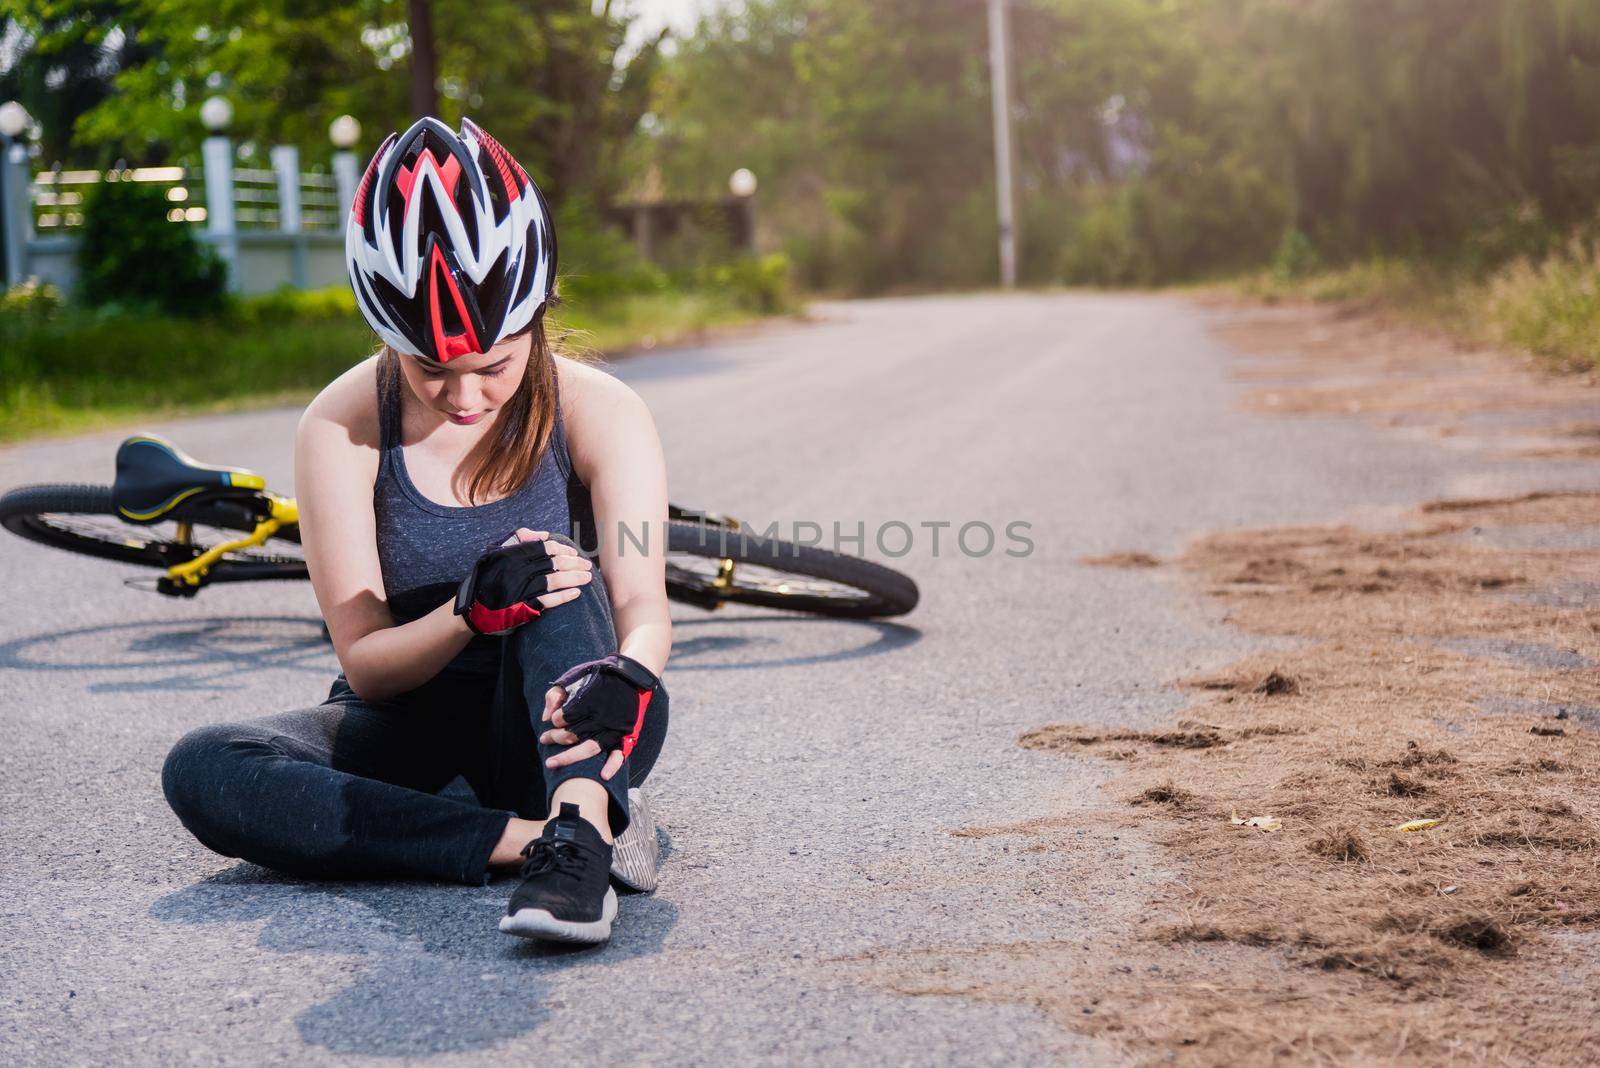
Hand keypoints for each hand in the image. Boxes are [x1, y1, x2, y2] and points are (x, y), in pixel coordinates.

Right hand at [453, 529, 591, 634]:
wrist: (471, 609)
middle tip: (588, 565)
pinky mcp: (521, 608)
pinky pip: (547, 601)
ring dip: (574, 578)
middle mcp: (516, 571)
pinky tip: (576, 593)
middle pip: (553, 564)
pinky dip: (563, 597)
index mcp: (512, 555)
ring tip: (587, 578)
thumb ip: (519, 540)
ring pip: (553, 581)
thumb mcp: (497, 553)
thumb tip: (544, 535)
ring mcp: (519, 590)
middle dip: (574, 564)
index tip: (574, 553)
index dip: (562, 550)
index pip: (544, 548)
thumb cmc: (487, 578)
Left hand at [539, 655, 658, 781]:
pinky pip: (620, 753)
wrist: (632, 675)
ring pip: (589, 748)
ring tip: (550, 763)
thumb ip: (556, 694)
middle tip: (544, 739)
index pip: (562, 718)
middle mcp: (601, 717)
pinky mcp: (626, 734)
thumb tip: (546, 718)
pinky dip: (613, 765)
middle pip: (571, 735)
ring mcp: (614, 728)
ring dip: (568, 758)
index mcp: (588, 701)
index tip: (555, 718)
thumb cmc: (600, 675)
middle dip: (554, 738)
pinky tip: (603, 775)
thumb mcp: (575, 675)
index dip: (555, 719)